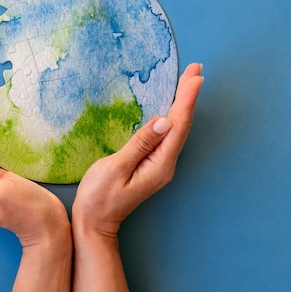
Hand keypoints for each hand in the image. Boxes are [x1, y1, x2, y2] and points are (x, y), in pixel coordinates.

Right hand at [73, 63, 203, 236]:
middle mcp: (165, 164)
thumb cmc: (99, 198)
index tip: (194, 77)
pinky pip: (168, 134)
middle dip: (189, 95)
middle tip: (196, 69)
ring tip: (189, 81)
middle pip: (182, 124)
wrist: (94, 223)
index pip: (177, 125)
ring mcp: (160, 165)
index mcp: (159, 164)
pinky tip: (173, 107)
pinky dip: (174, 115)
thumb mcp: (115, 168)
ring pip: (177, 128)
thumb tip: (162, 121)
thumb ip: (140, 144)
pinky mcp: (152, 163)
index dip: (186, 99)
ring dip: (183, 103)